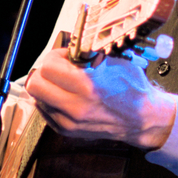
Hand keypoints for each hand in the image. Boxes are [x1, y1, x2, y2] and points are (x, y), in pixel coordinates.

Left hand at [24, 47, 175, 149]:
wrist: (142, 119)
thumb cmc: (132, 89)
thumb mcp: (115, 62)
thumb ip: (89, 54)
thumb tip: (72, 47)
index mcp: (87, 86)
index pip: (48, 67)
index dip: (55, 57)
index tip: (64, 56)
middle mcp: (75, 106)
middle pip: (35, 84)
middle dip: (44, 72)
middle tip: (57, 68)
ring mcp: (69, 121)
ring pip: (37, 98)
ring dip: (47, 87)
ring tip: (62, 82)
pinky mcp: (67, 130)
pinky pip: (45, 112)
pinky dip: (51, 101)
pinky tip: (65, 96)